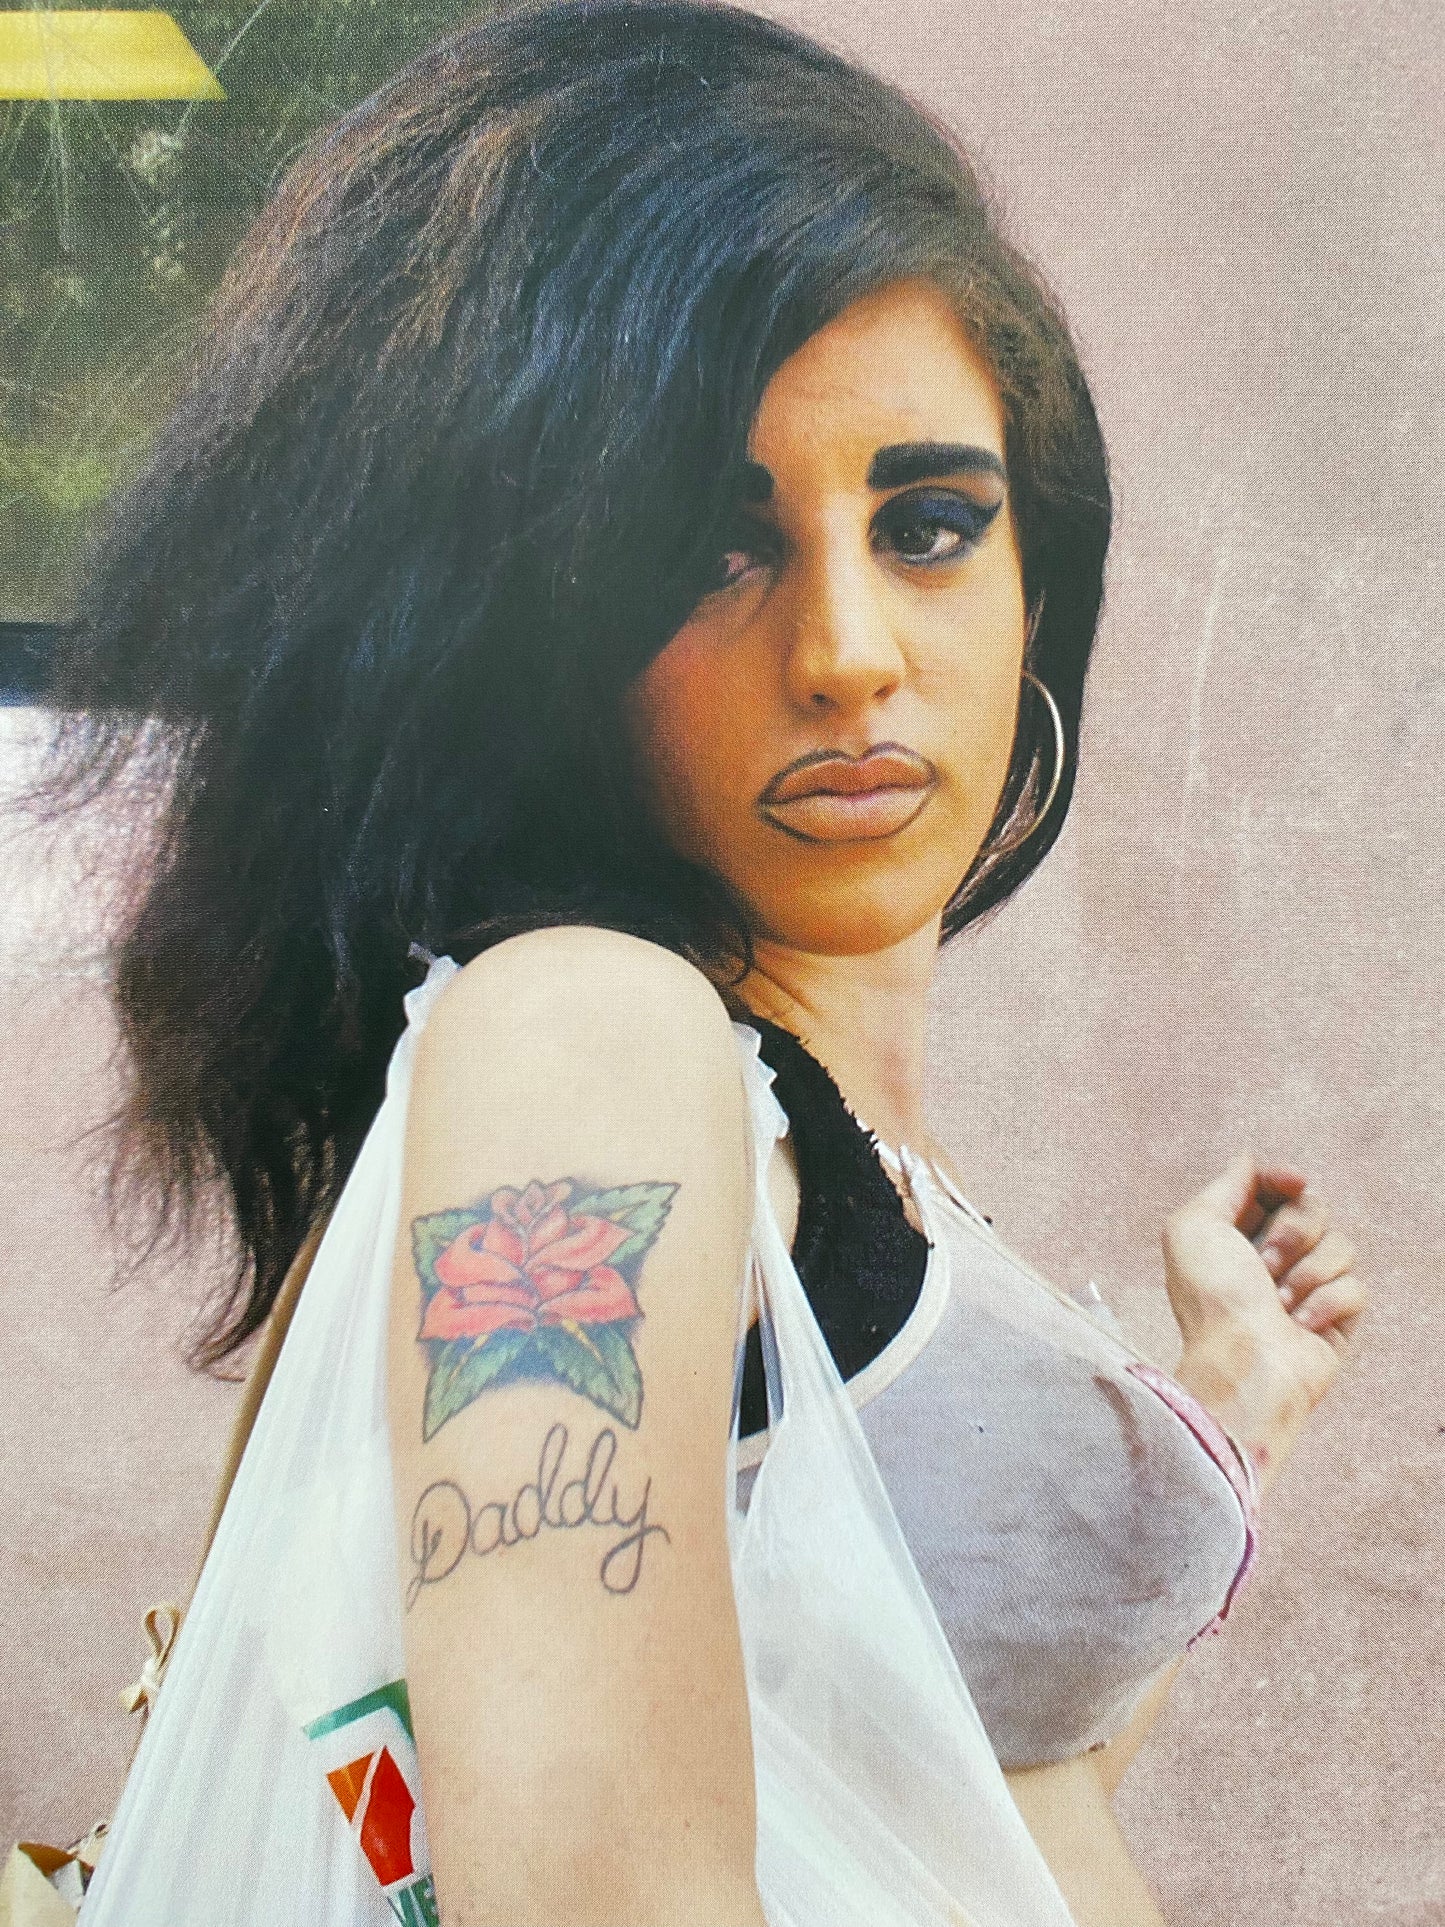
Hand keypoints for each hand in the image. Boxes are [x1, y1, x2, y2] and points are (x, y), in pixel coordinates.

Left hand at [1163, 1155, 1366, 1489]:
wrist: (1243, 1363)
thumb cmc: (1213, 1297)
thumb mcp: (1194, 1227)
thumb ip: (1224, 1187)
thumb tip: (1250, 1161)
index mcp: (1235, 1233)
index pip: (1277, 1186)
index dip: (1285, 1179)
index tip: (1292, 1182)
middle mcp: (1272, 1257)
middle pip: (1315, 1207)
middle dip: (1293, 1231)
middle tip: (1265, 1264)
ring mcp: (1307, 1287)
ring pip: (1341, 1245)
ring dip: (1307, 1271)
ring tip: (1278, 1301)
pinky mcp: (1337, 1317)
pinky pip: (1356, 1286)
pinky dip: (1326, 1303)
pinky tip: (1300, 1324)